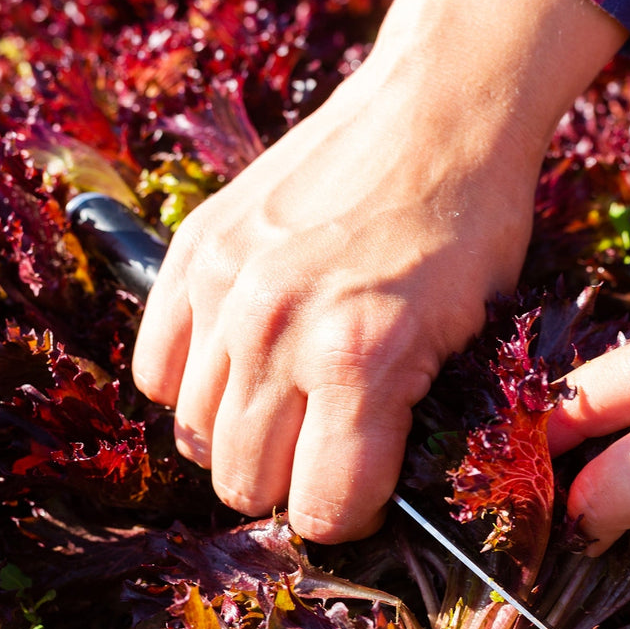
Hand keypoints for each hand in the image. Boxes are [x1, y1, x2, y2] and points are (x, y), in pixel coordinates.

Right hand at [131, 0, 625, 542]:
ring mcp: (226, 292)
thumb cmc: (471, 230)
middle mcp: (277, 332)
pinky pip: (157, 371)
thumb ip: (406, 426)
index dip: (351, 514)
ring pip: (197, 437)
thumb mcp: (472, 341)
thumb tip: (364, 491)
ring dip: (244, 438)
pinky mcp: (194, 255)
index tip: (368, 492)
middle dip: (292, 485)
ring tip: (288, 405)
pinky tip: (240, 368)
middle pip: (245, 485)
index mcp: (359, 362)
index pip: (322, 510)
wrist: (435, 114)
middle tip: (328, 451)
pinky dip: (193, 387)